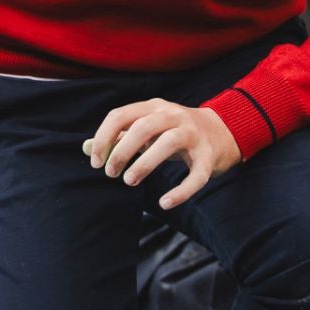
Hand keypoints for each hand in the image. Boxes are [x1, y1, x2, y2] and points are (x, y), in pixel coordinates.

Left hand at [86, 100, 240, 210]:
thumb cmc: (175, 133)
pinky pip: (196, 175)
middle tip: (111, 173)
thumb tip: (86, 149)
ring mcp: (193, 134)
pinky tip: (165, 203)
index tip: (96, 162)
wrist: (223, 132)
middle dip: (122, 151)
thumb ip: (118, 137)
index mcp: (153, 107)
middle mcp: (173, 115)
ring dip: (145, 163)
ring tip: (130, 181)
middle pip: (143, 127)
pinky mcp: (209, 156)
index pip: (120, 115)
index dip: (103, 138)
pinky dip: (181, 191)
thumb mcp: (147, 130)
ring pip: (168, 143)